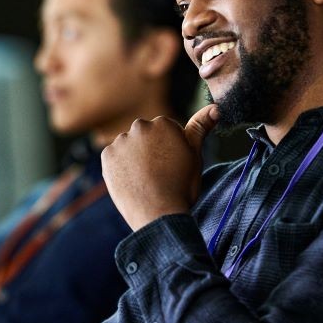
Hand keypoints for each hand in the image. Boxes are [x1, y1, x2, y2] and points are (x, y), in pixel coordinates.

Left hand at [102, 104, 218, 230]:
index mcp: (163, 123)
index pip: (164, 131)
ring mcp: (121, 140)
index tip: (171, 165)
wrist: (158, 214)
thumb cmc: (181, 186)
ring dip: (134, 158)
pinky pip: (114, 157)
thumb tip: (215, 108)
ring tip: (144, 179)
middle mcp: (140, 126)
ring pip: (129, 146)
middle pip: (145, 136)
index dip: (169, 149)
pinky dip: (120, 167)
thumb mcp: (195, 155)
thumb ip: (201, 127)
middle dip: (150, 149)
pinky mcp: (107, 155)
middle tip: (157, 173)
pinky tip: (131, 180)